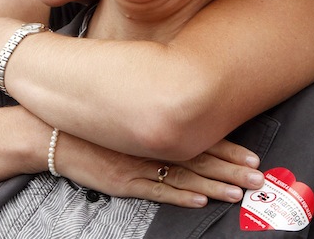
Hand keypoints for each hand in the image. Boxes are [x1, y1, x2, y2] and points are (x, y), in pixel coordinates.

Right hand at [57, 135, 264, 207]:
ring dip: (214, 186)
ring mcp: (140, 164)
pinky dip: (180, 197)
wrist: (56, 131)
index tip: (253, 156)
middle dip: (232, 169)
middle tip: (258, 178)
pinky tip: (200, 201)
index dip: (230, 149)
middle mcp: (154, 143)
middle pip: (201, 159)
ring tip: (238, 193)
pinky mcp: (125, 181)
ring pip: (185, 177)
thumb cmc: (96, 119)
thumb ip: (157, 117)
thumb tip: (188, 117)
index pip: (202, 138)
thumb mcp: (130, 112)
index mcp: (159, 126)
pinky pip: (157, 191)